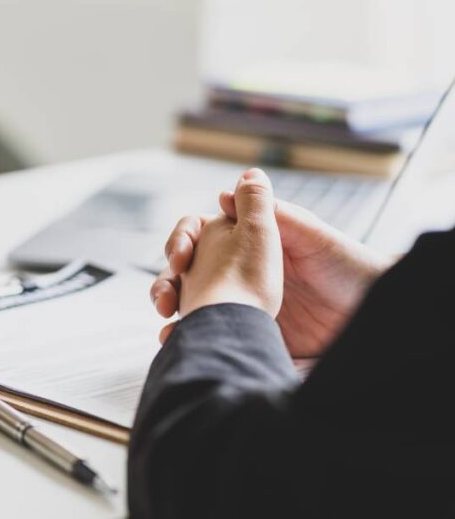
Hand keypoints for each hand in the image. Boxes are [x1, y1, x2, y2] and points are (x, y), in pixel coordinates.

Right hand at [151, 168, 392, 356]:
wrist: (376, 315)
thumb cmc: (351, 268)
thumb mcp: (311, 235)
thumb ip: (270, 214)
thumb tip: (222, 193)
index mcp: (248, 248)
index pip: (199, 239)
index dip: (182, 244)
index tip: (179, 258)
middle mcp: (239, 277)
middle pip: (186, 277)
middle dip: (166, 286)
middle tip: (165, 300)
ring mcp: (243, 310)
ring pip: (193, 311)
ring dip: (175, 319)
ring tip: (170, 333)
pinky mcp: (253, 341)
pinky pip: (215, 343)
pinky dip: (194, 346)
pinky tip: (183, 349)